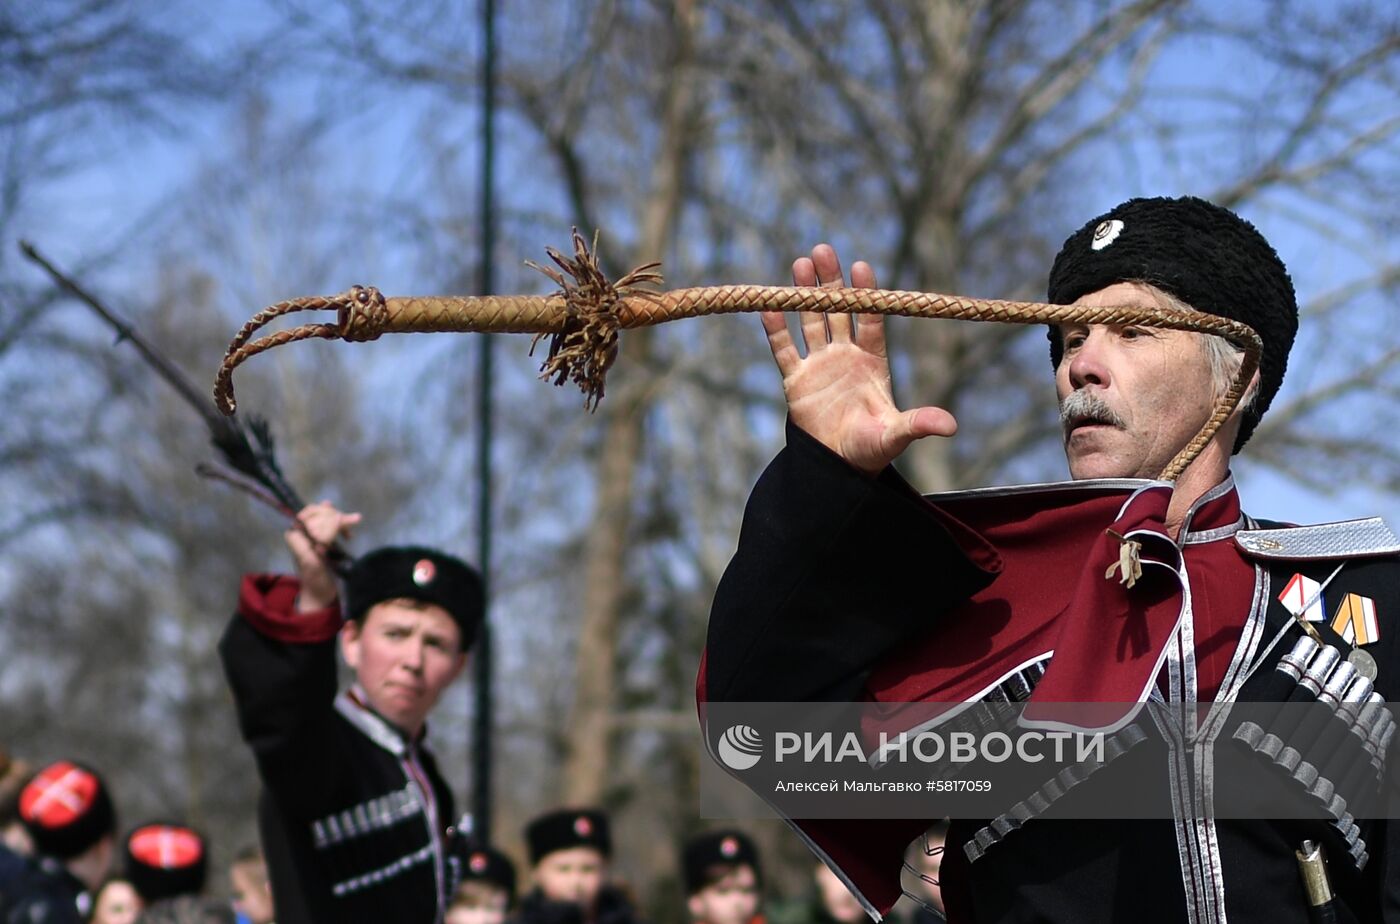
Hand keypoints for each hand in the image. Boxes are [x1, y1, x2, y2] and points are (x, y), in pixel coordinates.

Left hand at [286, 501, 361, 611]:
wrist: (320, 595)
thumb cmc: (314, 580)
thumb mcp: (311, 561)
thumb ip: (315, 540)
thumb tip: (324, 518)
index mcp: (296, 535)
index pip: (310, 514)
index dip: (325, 513)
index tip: (341, 520)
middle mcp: (303, 533)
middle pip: (319, 514)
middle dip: (336, 516)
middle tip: (353, 520)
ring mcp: (314, 537)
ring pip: (327, 519)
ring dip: (341, 520)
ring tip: (355, 521)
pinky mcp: (323, 542)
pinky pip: (332, 527)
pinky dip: (342, 527)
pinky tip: (348, 533)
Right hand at [761, 244, 956, 473]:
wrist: (837, 467)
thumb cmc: (871, 449)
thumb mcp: (895, 435)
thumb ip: (918, 424)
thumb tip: (951, 426)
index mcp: (872, 362)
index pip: (869, 320)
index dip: (865, 294)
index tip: (861, 267)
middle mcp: (845, 357)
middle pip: (837, 311)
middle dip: (830, 282)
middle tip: (823, 250)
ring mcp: (819, 366)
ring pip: (810, 321)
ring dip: (805, 294)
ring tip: (800, 263)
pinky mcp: (795, 381)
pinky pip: (784, 350)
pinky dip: (777, 329)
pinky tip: (770, 305)